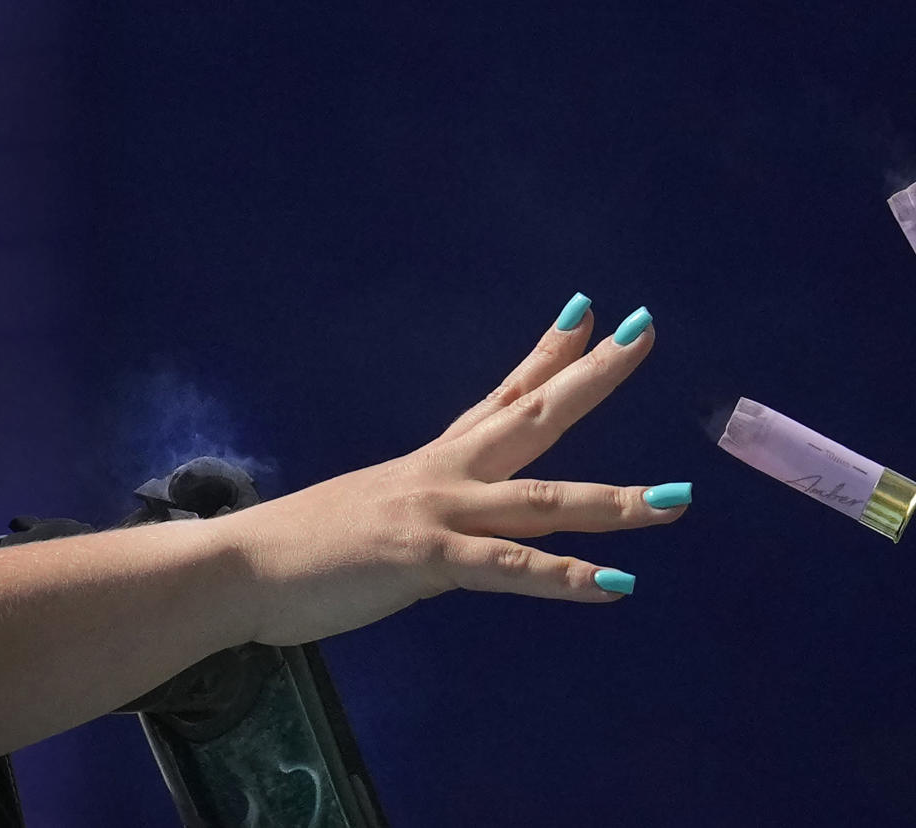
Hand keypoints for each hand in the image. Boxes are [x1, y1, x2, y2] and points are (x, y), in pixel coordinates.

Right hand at [226, 296, 690, 645]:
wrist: (238, 568)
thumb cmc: (304, 547)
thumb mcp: (379, 509)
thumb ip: (428, 507)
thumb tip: (452, 515)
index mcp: (436, 460)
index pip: (505, 392)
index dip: (550, 351)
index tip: (590, 311)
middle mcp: (446, 471)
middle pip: (534, 413)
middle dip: (593, 375)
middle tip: (645, 330)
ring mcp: (438, 510)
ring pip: (543, 499)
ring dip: (615, 501)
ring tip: (677, 499)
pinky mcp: (425, 559)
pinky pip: (508, 568)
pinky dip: (563, 578)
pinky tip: (615, 586)